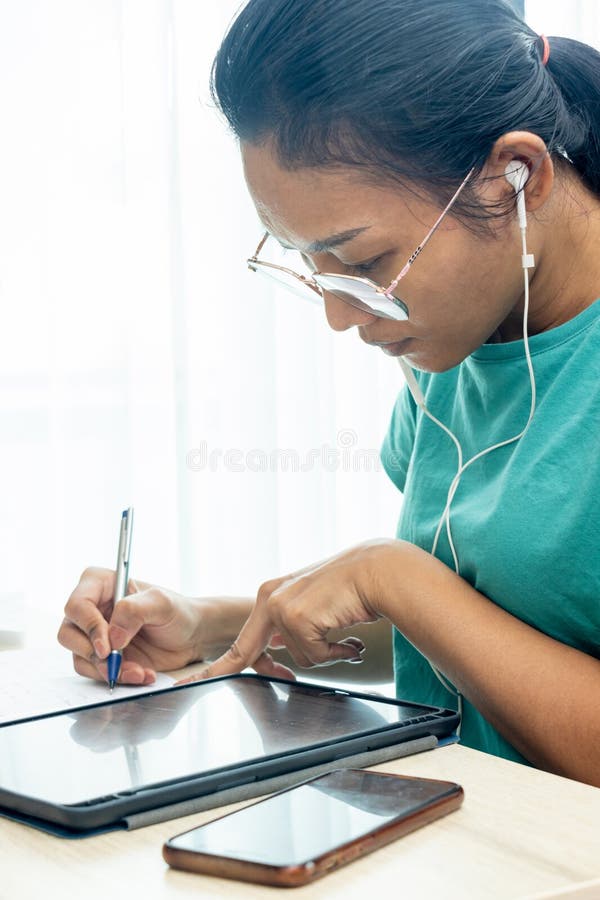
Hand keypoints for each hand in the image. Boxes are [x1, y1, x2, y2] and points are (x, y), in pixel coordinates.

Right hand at [58, 566, 215, 684]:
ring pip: (80, 657)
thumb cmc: (177, 612)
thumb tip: (112, 636)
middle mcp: (92, 609)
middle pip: (68, 634)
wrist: (190, 637)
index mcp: (101, 585)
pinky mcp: (102, 657)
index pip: (77, 605)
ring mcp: (94, 635)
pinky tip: (141, 674)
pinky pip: (95, 672)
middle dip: (93, 653)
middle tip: (116, 664)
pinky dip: (116, 678)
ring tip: (139, 671)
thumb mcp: (162, 603)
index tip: (108, 646)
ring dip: (108, 669)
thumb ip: (135, 611)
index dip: (88, 627)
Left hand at [179, 541, 391, 683]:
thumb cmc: (351, 589)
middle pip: (250, 654)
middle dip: (225, 672)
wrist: (376, 571)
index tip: (192, 681)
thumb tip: (281, 651)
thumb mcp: (312, 604)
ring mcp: (281, 609)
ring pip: (299, 659)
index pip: (241, 640)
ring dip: (326, 654)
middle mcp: (270, 599)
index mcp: (270, 596)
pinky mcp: (296, 618)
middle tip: (190, 686)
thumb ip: (291, 624)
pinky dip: (336, 652)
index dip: (218, 665)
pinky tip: (348, 636)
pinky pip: (315, 656)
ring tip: (343, 633)